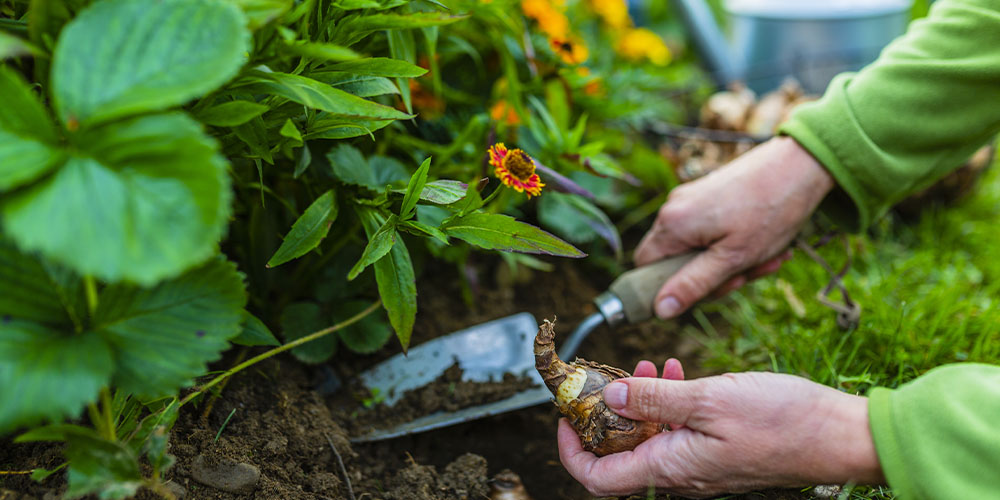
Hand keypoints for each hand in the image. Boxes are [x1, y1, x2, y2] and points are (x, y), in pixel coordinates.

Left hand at [557, 366, 883, 497]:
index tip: (564, 413)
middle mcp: (681, 474)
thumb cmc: (783, 422)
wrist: (840, 436)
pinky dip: (668, 402)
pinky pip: (678, 431)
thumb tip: (609, 399)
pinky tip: (675, 371)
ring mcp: (700, 464)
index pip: (598, 477)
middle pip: (619, 454)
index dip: (571, 447)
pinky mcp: (719, 450)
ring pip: (649, 438)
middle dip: (605, 414)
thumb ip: (655, 399)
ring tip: (643, 365)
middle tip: (604, 379)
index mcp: (670, 468)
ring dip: (638, 402)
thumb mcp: (709, 399)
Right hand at [635, 136, 834, 318]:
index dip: (670, 287)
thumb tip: (660, 311)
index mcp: (673, 224)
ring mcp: (690, 200)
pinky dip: (734, 244)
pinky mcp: (707, 195)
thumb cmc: (770, 211)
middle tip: (748, 275)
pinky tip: (766, 245)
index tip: (708, 290)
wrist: (801, 164)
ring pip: (697, 249)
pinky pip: (710, 232)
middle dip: (712, 276)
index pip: (646, 268)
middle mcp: (674, 208)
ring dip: (731, 262)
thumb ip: (693, 285)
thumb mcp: (733, 259)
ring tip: (768, 258)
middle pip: (675, 260)